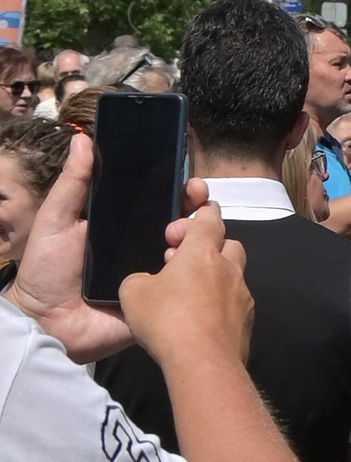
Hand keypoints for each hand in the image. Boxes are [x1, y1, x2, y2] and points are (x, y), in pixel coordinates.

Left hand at [6, 135, 217, 365]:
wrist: (46, 322)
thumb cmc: (46, 269)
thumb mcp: (56, 219)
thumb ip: (73, 183)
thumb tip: (82, 139)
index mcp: (122, 224)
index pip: (157, 198)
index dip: (176, 185)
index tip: (187, 175)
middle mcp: (144, 244)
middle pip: (182, 219)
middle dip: (194, 204)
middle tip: (194, 198)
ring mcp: (155, 273)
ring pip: (190, 247)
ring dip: (194, 232)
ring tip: (177, 232)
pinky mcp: (160, 299)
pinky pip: (185, 283)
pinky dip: (190, 269)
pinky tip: (179, 260)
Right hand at [119, 197, 256, 380]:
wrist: (203, 363)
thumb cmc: (166, 319)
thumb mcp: (133, 292)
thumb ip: (140, 278)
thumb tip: (148, 282)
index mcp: (203, 252)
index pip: (210, 218)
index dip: (201, 214)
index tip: (187, 222)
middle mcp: (229, 268)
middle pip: (228, 244)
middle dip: (210, 247)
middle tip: (184, 263)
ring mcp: (243, 296)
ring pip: (234, 275)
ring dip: (216, 277)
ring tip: (191, 294)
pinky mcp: (248, 322)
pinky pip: (236, 303)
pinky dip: (222, 304)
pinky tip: (203, 320)